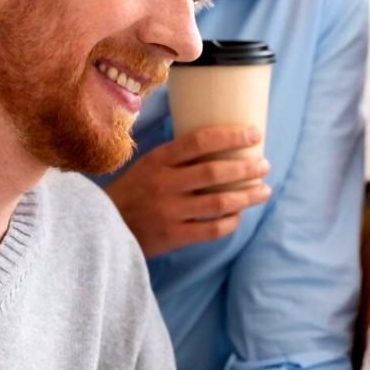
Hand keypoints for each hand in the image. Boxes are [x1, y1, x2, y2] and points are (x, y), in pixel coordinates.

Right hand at [102, 125, 271, 256]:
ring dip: (246, 196)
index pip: (198, 141)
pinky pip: (211, 230)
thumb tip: (221, 142)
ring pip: (218, 203)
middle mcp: (164, 184)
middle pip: (213, 173)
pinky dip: (230, 222)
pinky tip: (239, 215)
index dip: (230, 136)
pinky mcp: (173, 236)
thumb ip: (177, 157)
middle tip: (265, 165)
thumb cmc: (133, 191)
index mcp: (158, 160)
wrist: (104, 227)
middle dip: (246, 168)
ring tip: (264, 191)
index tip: (254, 133)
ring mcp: (169, 212)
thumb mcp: (147, 165)